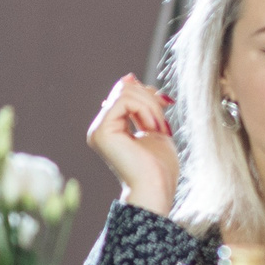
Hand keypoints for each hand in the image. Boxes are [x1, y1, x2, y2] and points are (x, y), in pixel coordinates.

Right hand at [84, 74, 177, 215]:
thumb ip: (143, 103)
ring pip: (126, 92)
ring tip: (158, 128)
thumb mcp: (154, 125)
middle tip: (163, 122)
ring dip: (151, 106)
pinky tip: (153, 128)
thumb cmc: (159, 165)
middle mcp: (100, 126)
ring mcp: (98, 129)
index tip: (166, 106)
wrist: (157, 187)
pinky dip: (145, 110)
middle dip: (151, 99)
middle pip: (125, 88)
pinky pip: (124, 101)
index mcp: (111, 125)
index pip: (126, 91)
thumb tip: (128, 76)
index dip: (149, 93)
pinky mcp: (101, 131)